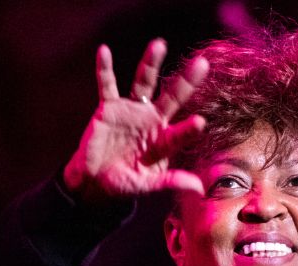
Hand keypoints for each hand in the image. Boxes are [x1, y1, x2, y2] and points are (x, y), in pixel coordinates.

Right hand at [62, 38, 208, 203]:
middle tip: (202, 64)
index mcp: (163, 142)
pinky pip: (107, 84)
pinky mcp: (109, 107)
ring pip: (144, 83)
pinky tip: (103, 50)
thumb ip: (170, 182)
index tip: (200, 122)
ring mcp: (132, 111)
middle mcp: (152, 121)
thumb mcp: (146, 185)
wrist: (95, 181)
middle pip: (172, 98)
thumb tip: (199, 188)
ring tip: (159, 44)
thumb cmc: (123, 184)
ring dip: (150, 64)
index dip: (188, 130)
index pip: (179, 134)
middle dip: (186, 82)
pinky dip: (104, 68)